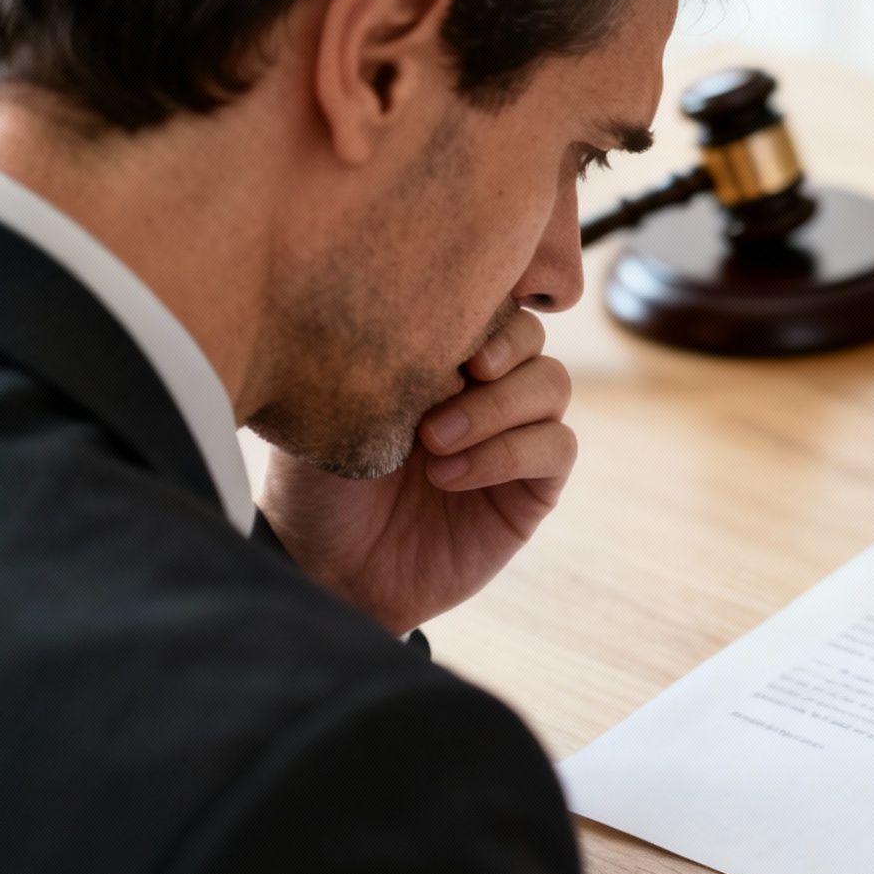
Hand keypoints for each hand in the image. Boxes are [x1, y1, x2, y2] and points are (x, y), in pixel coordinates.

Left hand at [257, 311, 576, 635]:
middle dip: (503, 348)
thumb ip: (382, 360)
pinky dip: (509, 453)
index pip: (486, 302)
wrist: (326, 571)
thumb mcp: (331, 411)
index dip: (483, 304)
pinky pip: (556, 448)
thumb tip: (438, 339)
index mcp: (436, 357)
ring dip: (498, 407)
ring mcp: (513, 437)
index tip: (447, 329)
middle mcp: (482, 390)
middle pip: (531, 336)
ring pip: (552, 386)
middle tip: (453, 378)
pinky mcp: (532, 489)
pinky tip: (450, 477)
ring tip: (435, 442)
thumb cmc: (317, 487)